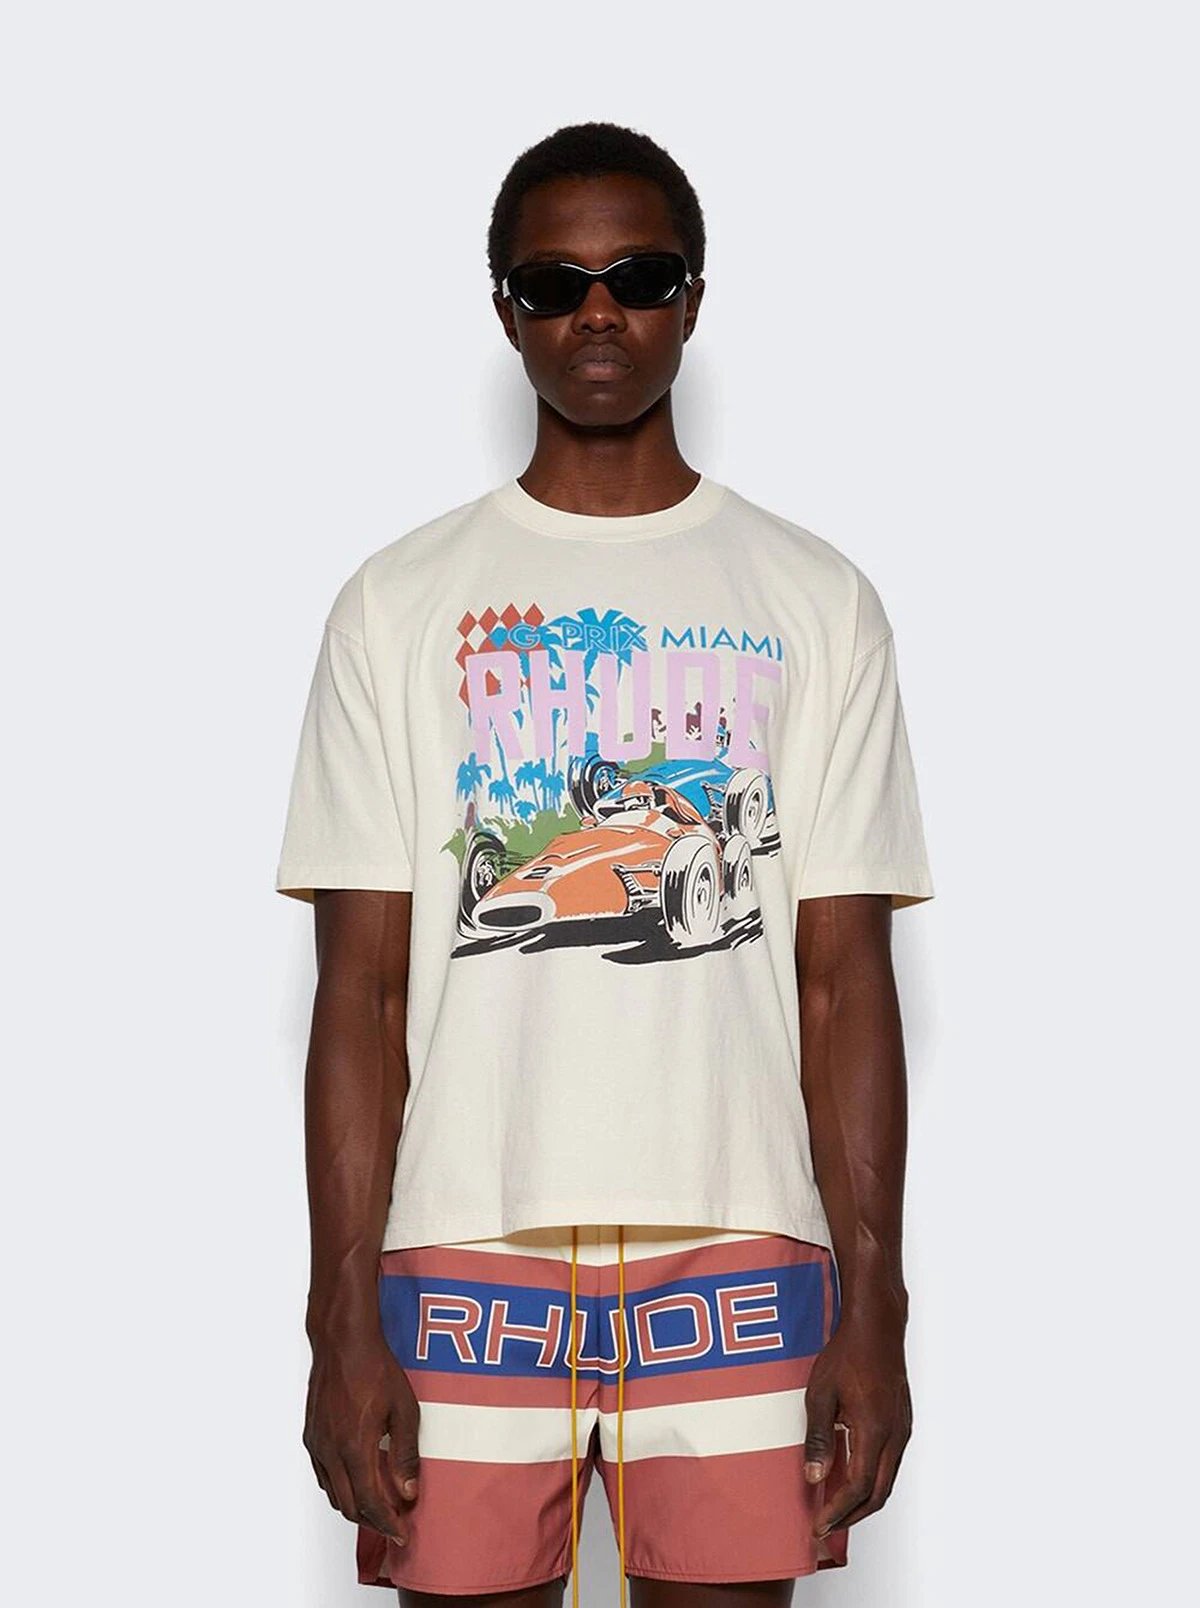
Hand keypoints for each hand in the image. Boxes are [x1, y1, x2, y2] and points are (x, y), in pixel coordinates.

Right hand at [303, 1333, 420, 1544]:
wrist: (342, 1341)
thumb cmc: (375, 1368)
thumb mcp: (404, 1410)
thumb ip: (405, 1454)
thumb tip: (407, 1492)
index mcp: (354, 1448)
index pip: (371, 1503)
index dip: (388, 1523)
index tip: (402, 1533)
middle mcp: (330, 1451)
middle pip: (349, 1506)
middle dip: (373, 1521)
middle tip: (395, 1522)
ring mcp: (317, 1444)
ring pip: (333, 1493)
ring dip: (356, 1506)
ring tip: (380, 1505)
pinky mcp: (311, 1435)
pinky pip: (324, 1475)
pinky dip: (341, 1488)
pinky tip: (358, 1480)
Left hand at [802, 1305, 911, 1539]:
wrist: (876, 1328)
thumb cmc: (847, 1354)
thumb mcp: (821, 1395)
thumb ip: (818, 1438)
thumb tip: (813, 1477)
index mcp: (875, 1430)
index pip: (858, 1487)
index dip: (837, 1511)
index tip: (818, 1525)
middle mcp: (895, 1436)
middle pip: (878, 1494)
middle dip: (851, 1517)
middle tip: (825, 1526)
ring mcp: (902, 1431)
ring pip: (886, 1481)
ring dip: (862, 1501)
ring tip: (834, 1509)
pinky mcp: (902, 1424)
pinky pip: (889, 1464)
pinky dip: (870, 1481)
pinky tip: (849, 1479)